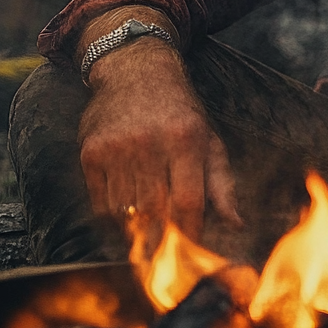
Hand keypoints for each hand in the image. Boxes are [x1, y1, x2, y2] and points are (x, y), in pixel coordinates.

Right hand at [78, 38, 242, 239]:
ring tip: (147, 233)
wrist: (135, 71)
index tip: (191, 251)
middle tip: (166, 255)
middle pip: (155, 213)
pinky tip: (125, 214)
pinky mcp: (91, 153)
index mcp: (186, 140)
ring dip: (137, 231)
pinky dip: (114, 218)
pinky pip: (100, 204)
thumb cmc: (179, 112)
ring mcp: (117, 149)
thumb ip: (222, 184)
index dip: (190, 234)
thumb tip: (236, 225)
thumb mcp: (209, 140)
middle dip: (163, 241)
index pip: (188, 203)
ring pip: (126, 213)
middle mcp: (150, 143)